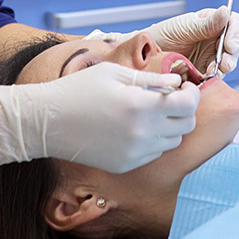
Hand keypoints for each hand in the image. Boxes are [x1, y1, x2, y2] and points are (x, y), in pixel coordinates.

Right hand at [0, 62, 199, 172]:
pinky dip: (153, 141)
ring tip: (150, 112)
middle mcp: (142, 133)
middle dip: (184, 110)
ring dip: (170, 126)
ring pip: (173, 141)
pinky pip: (154, 154)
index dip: (192, 93)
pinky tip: (135, 128)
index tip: (185, 88)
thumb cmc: (77, 90)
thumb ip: (150, 79)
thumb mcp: (114, 73)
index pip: (188, 104)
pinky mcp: (125, 165)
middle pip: (186, 125)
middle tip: (170, 99)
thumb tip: (177, 83)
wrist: (47, 122)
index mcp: (141, 106)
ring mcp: (134, 153)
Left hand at [87, 7, 238, 77]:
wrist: (142, 55)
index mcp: (212, 23)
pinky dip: (210, 81)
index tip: (229, 45)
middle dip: (231, 57)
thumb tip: (225, 11)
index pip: (234, 24)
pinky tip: (202, 81)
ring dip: (221, 70)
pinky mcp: (202, 73)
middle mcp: (213, 40)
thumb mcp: (184, 27)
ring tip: (210, 74)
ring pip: (226, 64)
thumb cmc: (160, 35)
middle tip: (224, 65)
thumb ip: (206, 24)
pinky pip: (212, 78)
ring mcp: (209, 57)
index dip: (236, 34)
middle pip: (233, 47)